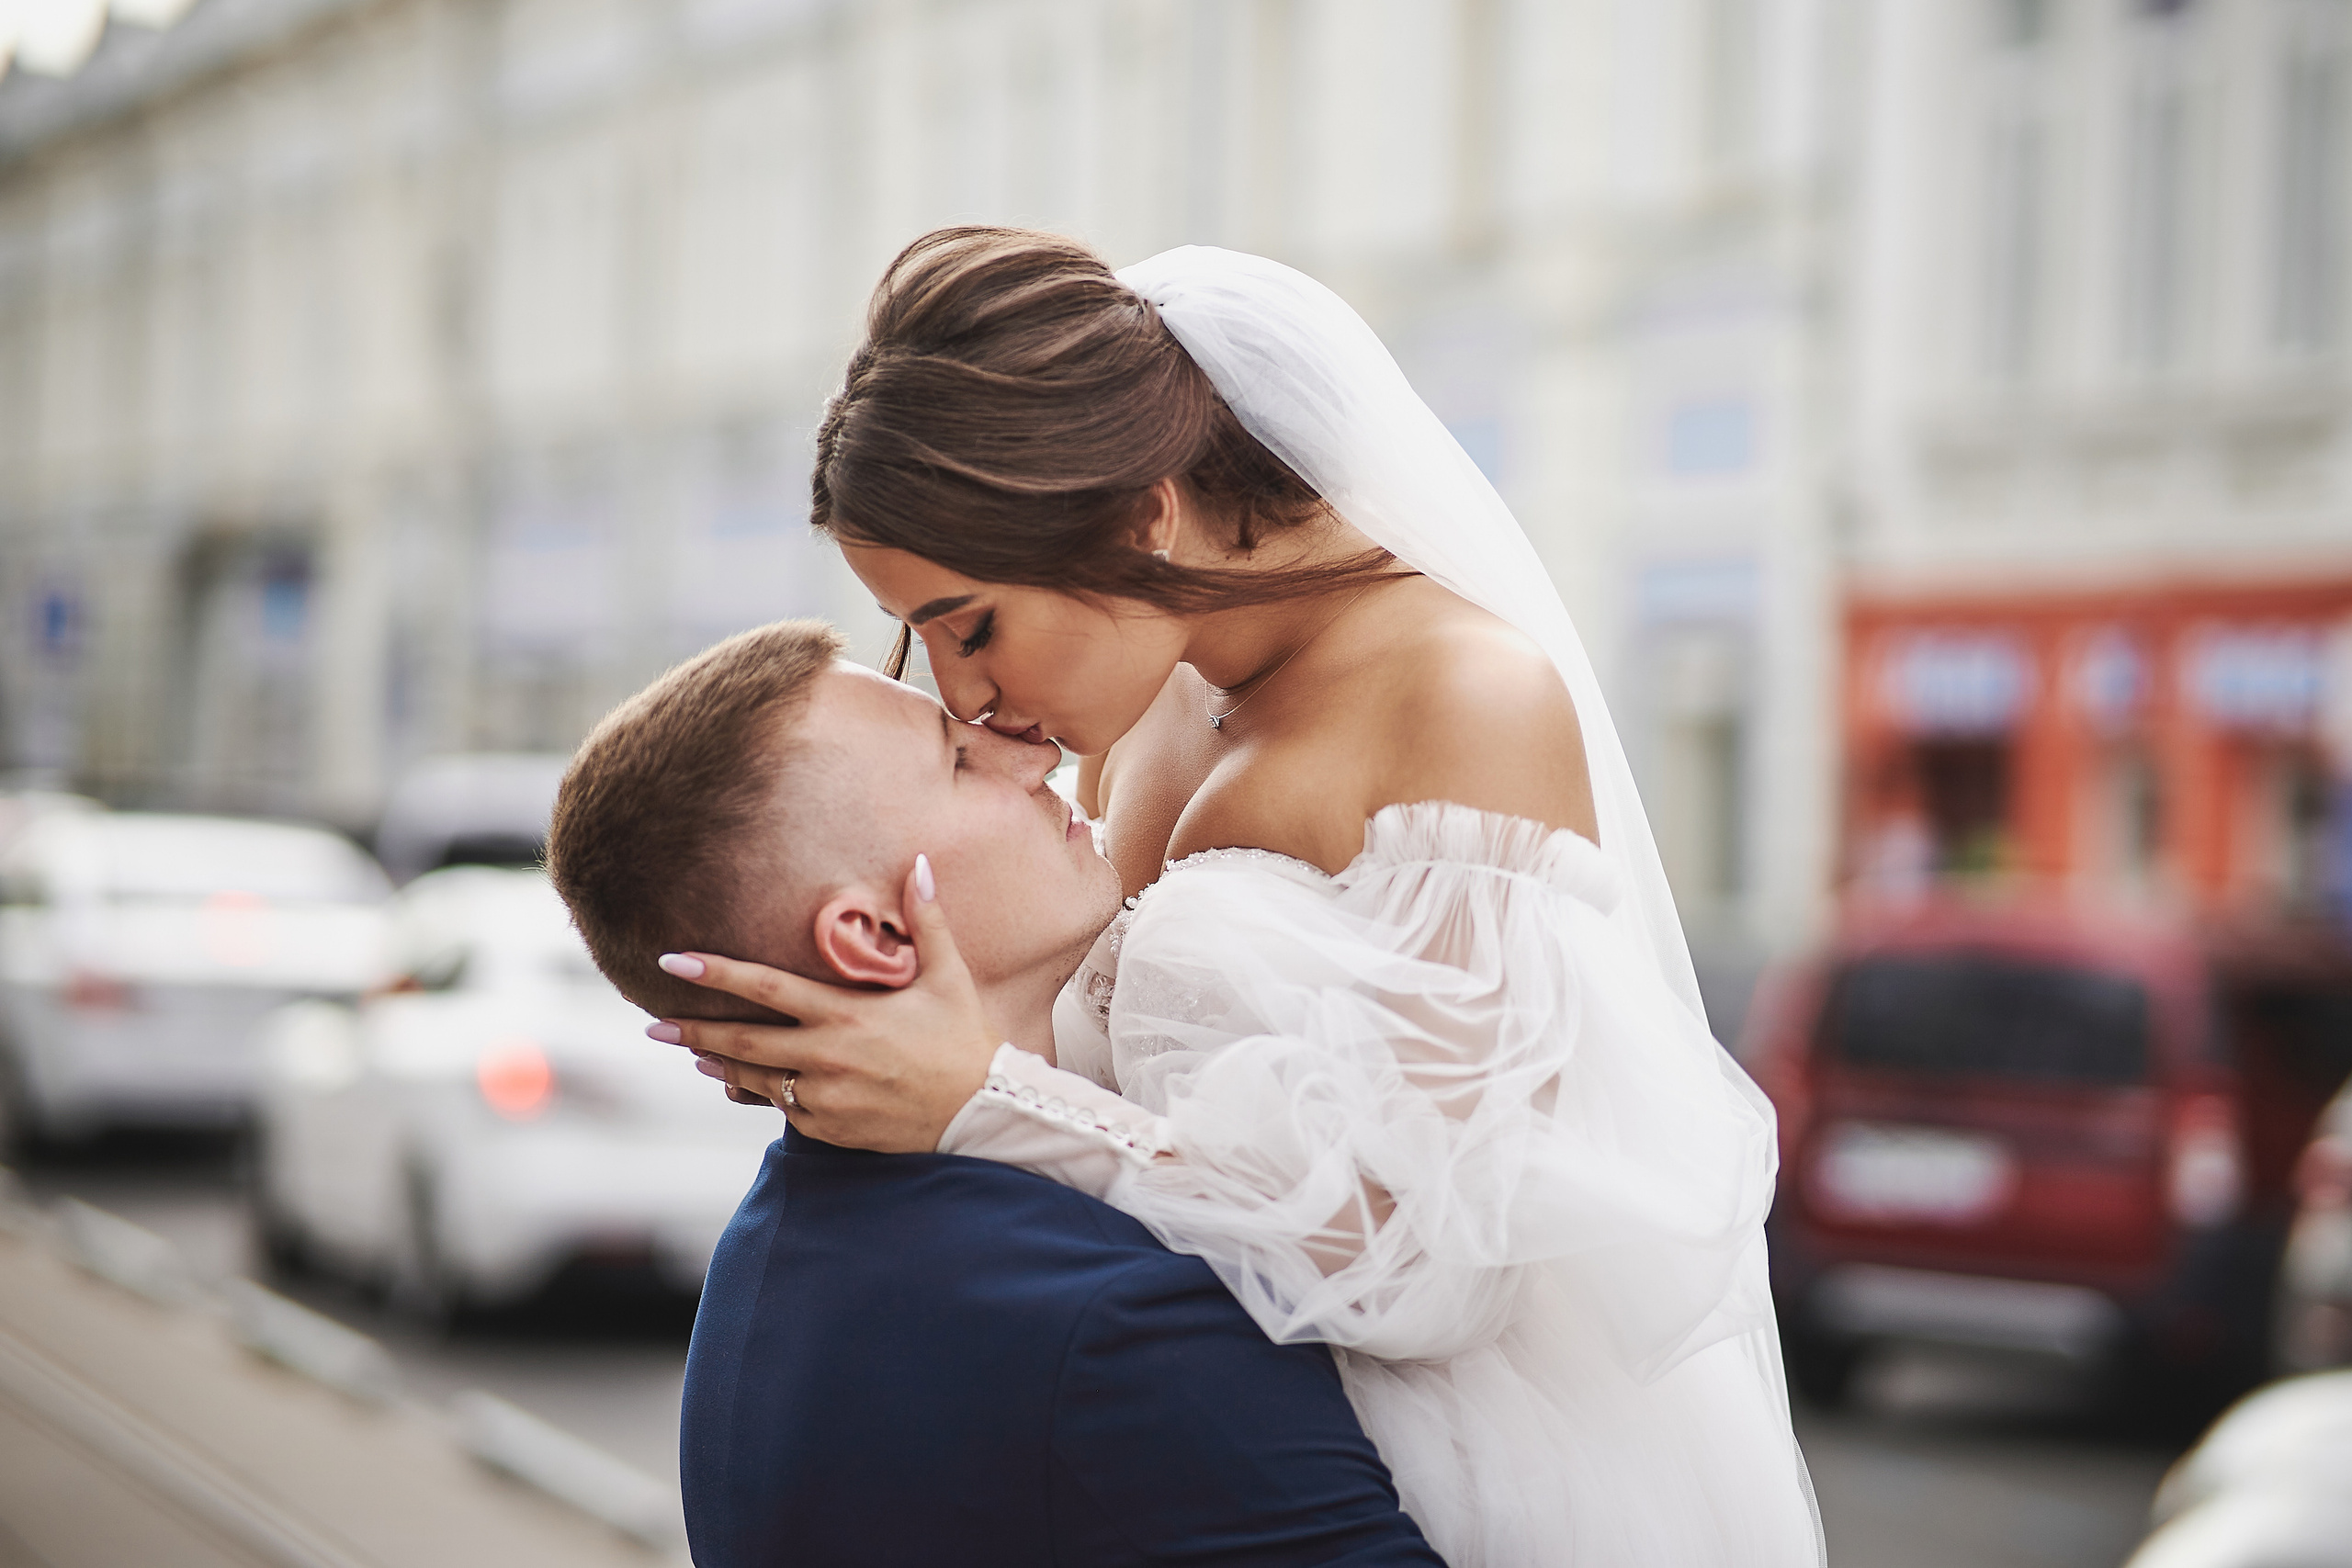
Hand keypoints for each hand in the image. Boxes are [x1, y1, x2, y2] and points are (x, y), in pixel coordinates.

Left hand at [646, 857, 999, 1153]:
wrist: (981, 1111)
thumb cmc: (965, 1038)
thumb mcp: (947, 975)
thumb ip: (927, 919)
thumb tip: (920, 862)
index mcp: (846, 1015)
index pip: (765, 989)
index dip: (716, 974)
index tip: (673, 963)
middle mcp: (827, 1058)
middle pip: (742, 1042)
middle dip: (693, 1032)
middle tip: (653, 1026)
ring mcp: (824, 1098)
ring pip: (755, 1080)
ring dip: (718, 1064)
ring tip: (690, 1053)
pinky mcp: (829, 1129)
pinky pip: (781, 1109)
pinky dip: (757, 1092)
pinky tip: (737, 1083)